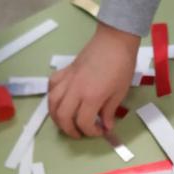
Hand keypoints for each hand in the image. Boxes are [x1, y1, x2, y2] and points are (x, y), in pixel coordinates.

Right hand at [49, 22, 139, 138]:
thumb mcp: (120, 92)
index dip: (90, 132)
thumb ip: (110, 111)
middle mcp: (75, 90)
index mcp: (92, 96)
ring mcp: (68, 80)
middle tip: (79, 133)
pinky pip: (52, 86)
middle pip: (62, 116)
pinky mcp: (65, 71)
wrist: (114, 41)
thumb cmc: (122, 66)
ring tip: (66, 121)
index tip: (99, 131)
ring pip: (52, 103)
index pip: (83, 122)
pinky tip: (60, 101)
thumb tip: (106, 126)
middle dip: (69, 129)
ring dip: (56, 116)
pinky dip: (53, 96)